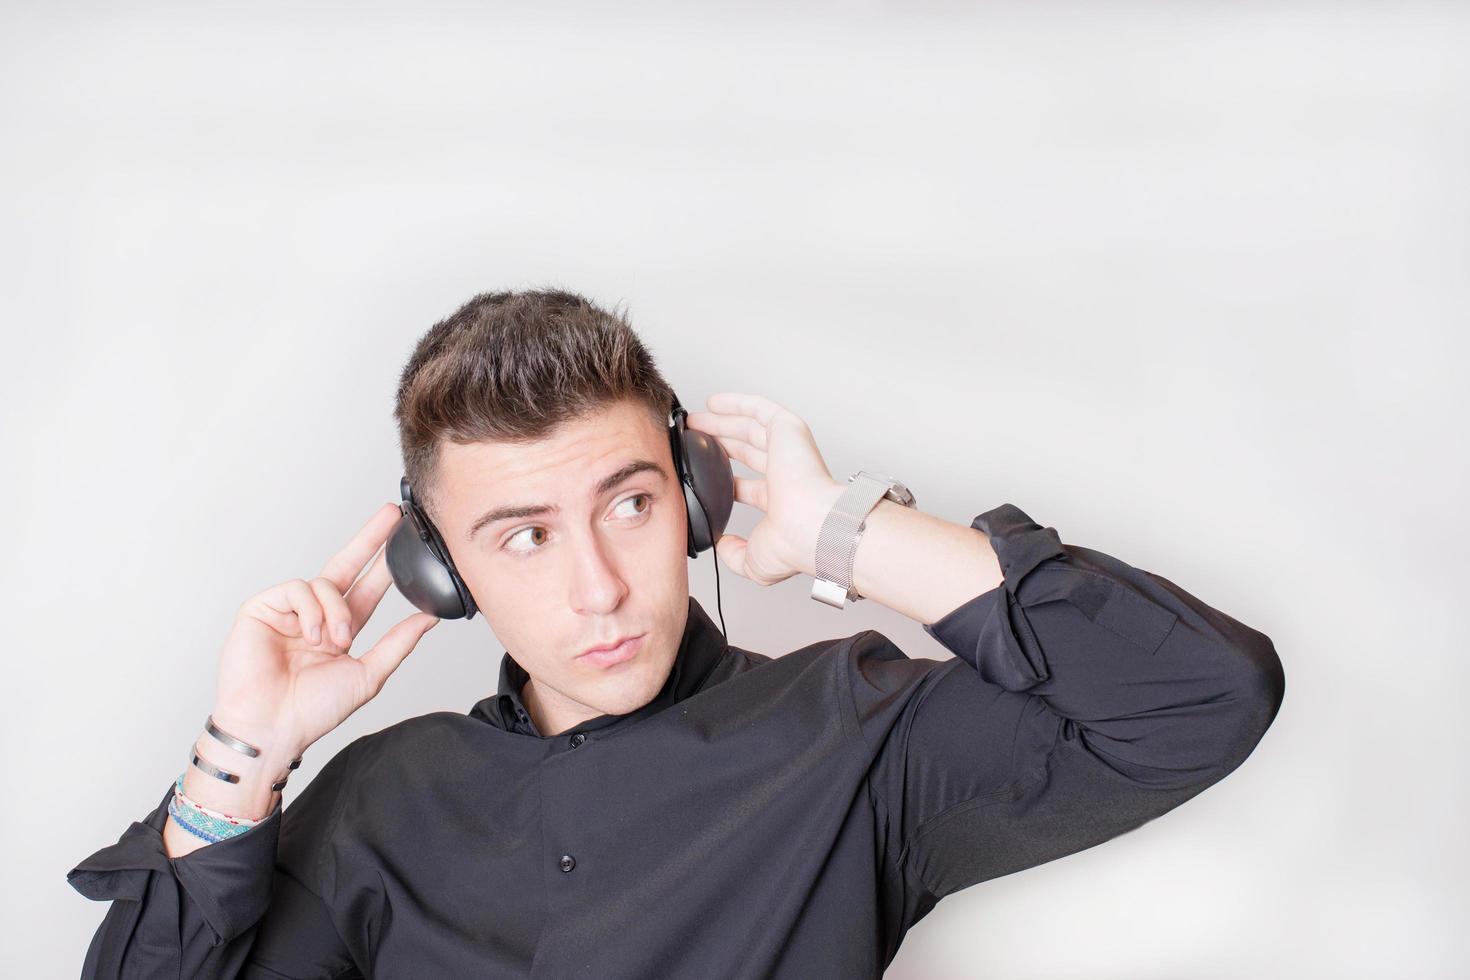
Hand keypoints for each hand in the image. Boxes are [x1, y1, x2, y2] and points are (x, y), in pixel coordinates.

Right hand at [210, 503, 440, 762]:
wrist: (272, 727)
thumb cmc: (312, 711)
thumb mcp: (367, 674)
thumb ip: (398, 643)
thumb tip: (428, 618)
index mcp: (340, 629)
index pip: (368, 588)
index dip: (385, 564)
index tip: (405, 540)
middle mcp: (316, 616)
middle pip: (345, 566)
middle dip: (370, 539)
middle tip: (392, 515)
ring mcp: (288, 611)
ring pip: (324, 583)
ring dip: (337, 611)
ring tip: (336, 641)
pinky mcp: (261, 608)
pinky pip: (296, 589)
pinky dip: (310, 610)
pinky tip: (309, 636)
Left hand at [685, 392, 843, 585]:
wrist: (813, 525)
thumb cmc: (794, 544)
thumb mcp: (754, 561)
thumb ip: (735, 555)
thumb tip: (722, 546)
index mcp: (781, 503)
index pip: (749, 487)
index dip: (724, 480)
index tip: (701, 475)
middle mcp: (786, 474)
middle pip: (747, 452)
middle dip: (720, 444)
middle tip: (695, 439)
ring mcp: (788, 450)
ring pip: (751, 428)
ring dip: (722, 422)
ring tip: (696, 420)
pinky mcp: (788, 429)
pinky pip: (759, 409)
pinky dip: (737, 403)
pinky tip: (714, 402)